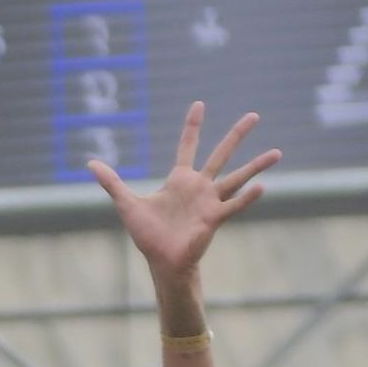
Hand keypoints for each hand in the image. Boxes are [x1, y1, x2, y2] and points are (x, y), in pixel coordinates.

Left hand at [89, 103, 279, 283]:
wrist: (161, 262)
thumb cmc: (148, 236)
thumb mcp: (126, 204)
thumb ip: (112, 182)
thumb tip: (90, 164)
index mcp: (180, 180)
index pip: (188, 146)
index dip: (192, 126)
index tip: (199, 104)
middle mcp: (199, 187)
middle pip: (221, 154)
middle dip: (236, 135)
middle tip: (254, 115)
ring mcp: (209, 201)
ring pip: (237, 177)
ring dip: (256, 165)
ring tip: (277, 152)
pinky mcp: (214, 219)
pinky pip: (233, 205)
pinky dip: (247, 197)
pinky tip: (262, 187)